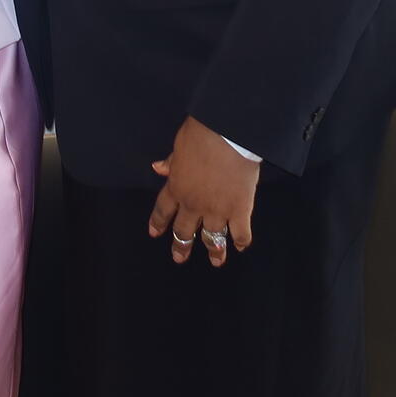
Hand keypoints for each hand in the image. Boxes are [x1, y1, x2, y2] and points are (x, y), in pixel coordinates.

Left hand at [147, 117, 259, 266]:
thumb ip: (171, 162)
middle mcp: (194, 204)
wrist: (227, 135)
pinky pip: (240, 233)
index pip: (163, 210)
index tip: (155, 233)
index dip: (159, 223)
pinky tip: (240, 246)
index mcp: (176, 187)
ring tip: (215, 261)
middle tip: (179, 257)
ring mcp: (217, 210)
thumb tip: (157, 167)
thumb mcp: (179, 146)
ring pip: (212, 238)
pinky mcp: (240, 210)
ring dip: (213, 251)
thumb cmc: (201, 135)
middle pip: (184, 231)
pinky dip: (241, 241)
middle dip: (181, 245)